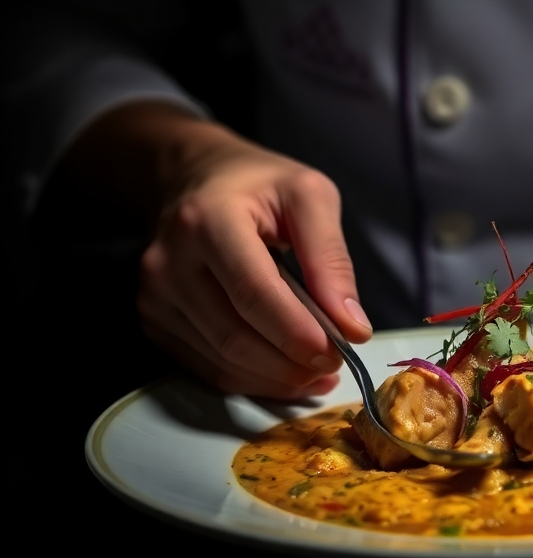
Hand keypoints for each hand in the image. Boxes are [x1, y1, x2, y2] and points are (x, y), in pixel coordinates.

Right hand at [68, 102, 372, 398]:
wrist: (196, 178)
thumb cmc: (260, 184)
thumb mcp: (310, 197)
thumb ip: (332, 259)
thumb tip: (352, 327)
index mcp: (208, 220)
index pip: (253, 292)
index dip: (296, 331)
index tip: (338, 352)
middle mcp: (170, 261)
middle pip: (234, 335)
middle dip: (290, 362)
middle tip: (334, 365)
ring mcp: (154, 296)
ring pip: (220, 360)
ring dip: (275, 378)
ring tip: (317, 374)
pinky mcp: (153, 320)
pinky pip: (206, 367)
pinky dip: (251, 379)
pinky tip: (284, 372)